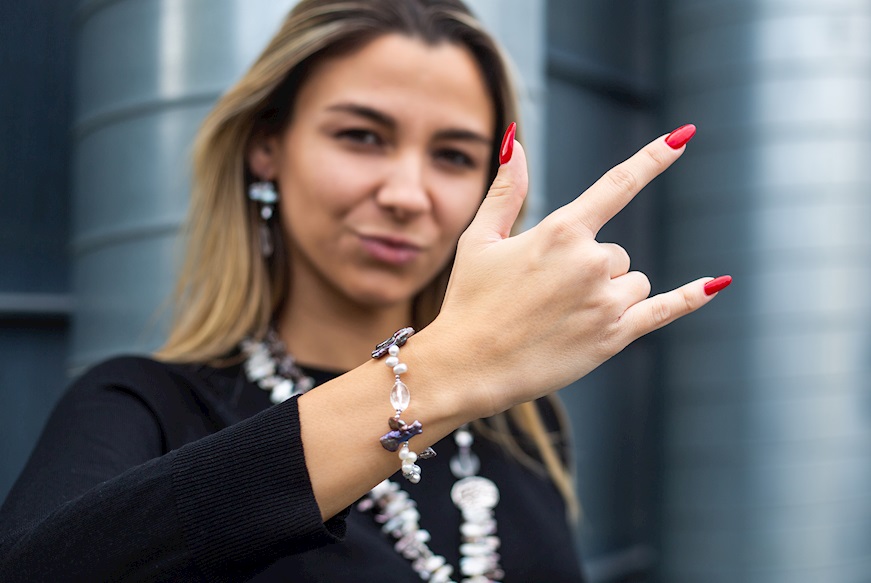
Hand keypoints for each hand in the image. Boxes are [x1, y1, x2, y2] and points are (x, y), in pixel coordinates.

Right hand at [428, 124, 729, 416]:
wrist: (468, 366)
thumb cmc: (468, 301)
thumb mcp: (480, 239)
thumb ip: (507, 190)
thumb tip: (517, 141)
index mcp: (560, 231)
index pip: (618, 184)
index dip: (654, 157)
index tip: (684, 135)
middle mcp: (591, 261)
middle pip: (617, 253)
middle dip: (590, 269)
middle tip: (546, 297)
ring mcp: (606, 300)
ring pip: (634, 282)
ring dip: (609, 293)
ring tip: (562, 317)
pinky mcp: (615, 336)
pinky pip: (665, 309)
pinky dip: (692, 296)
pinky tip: (718, 282)